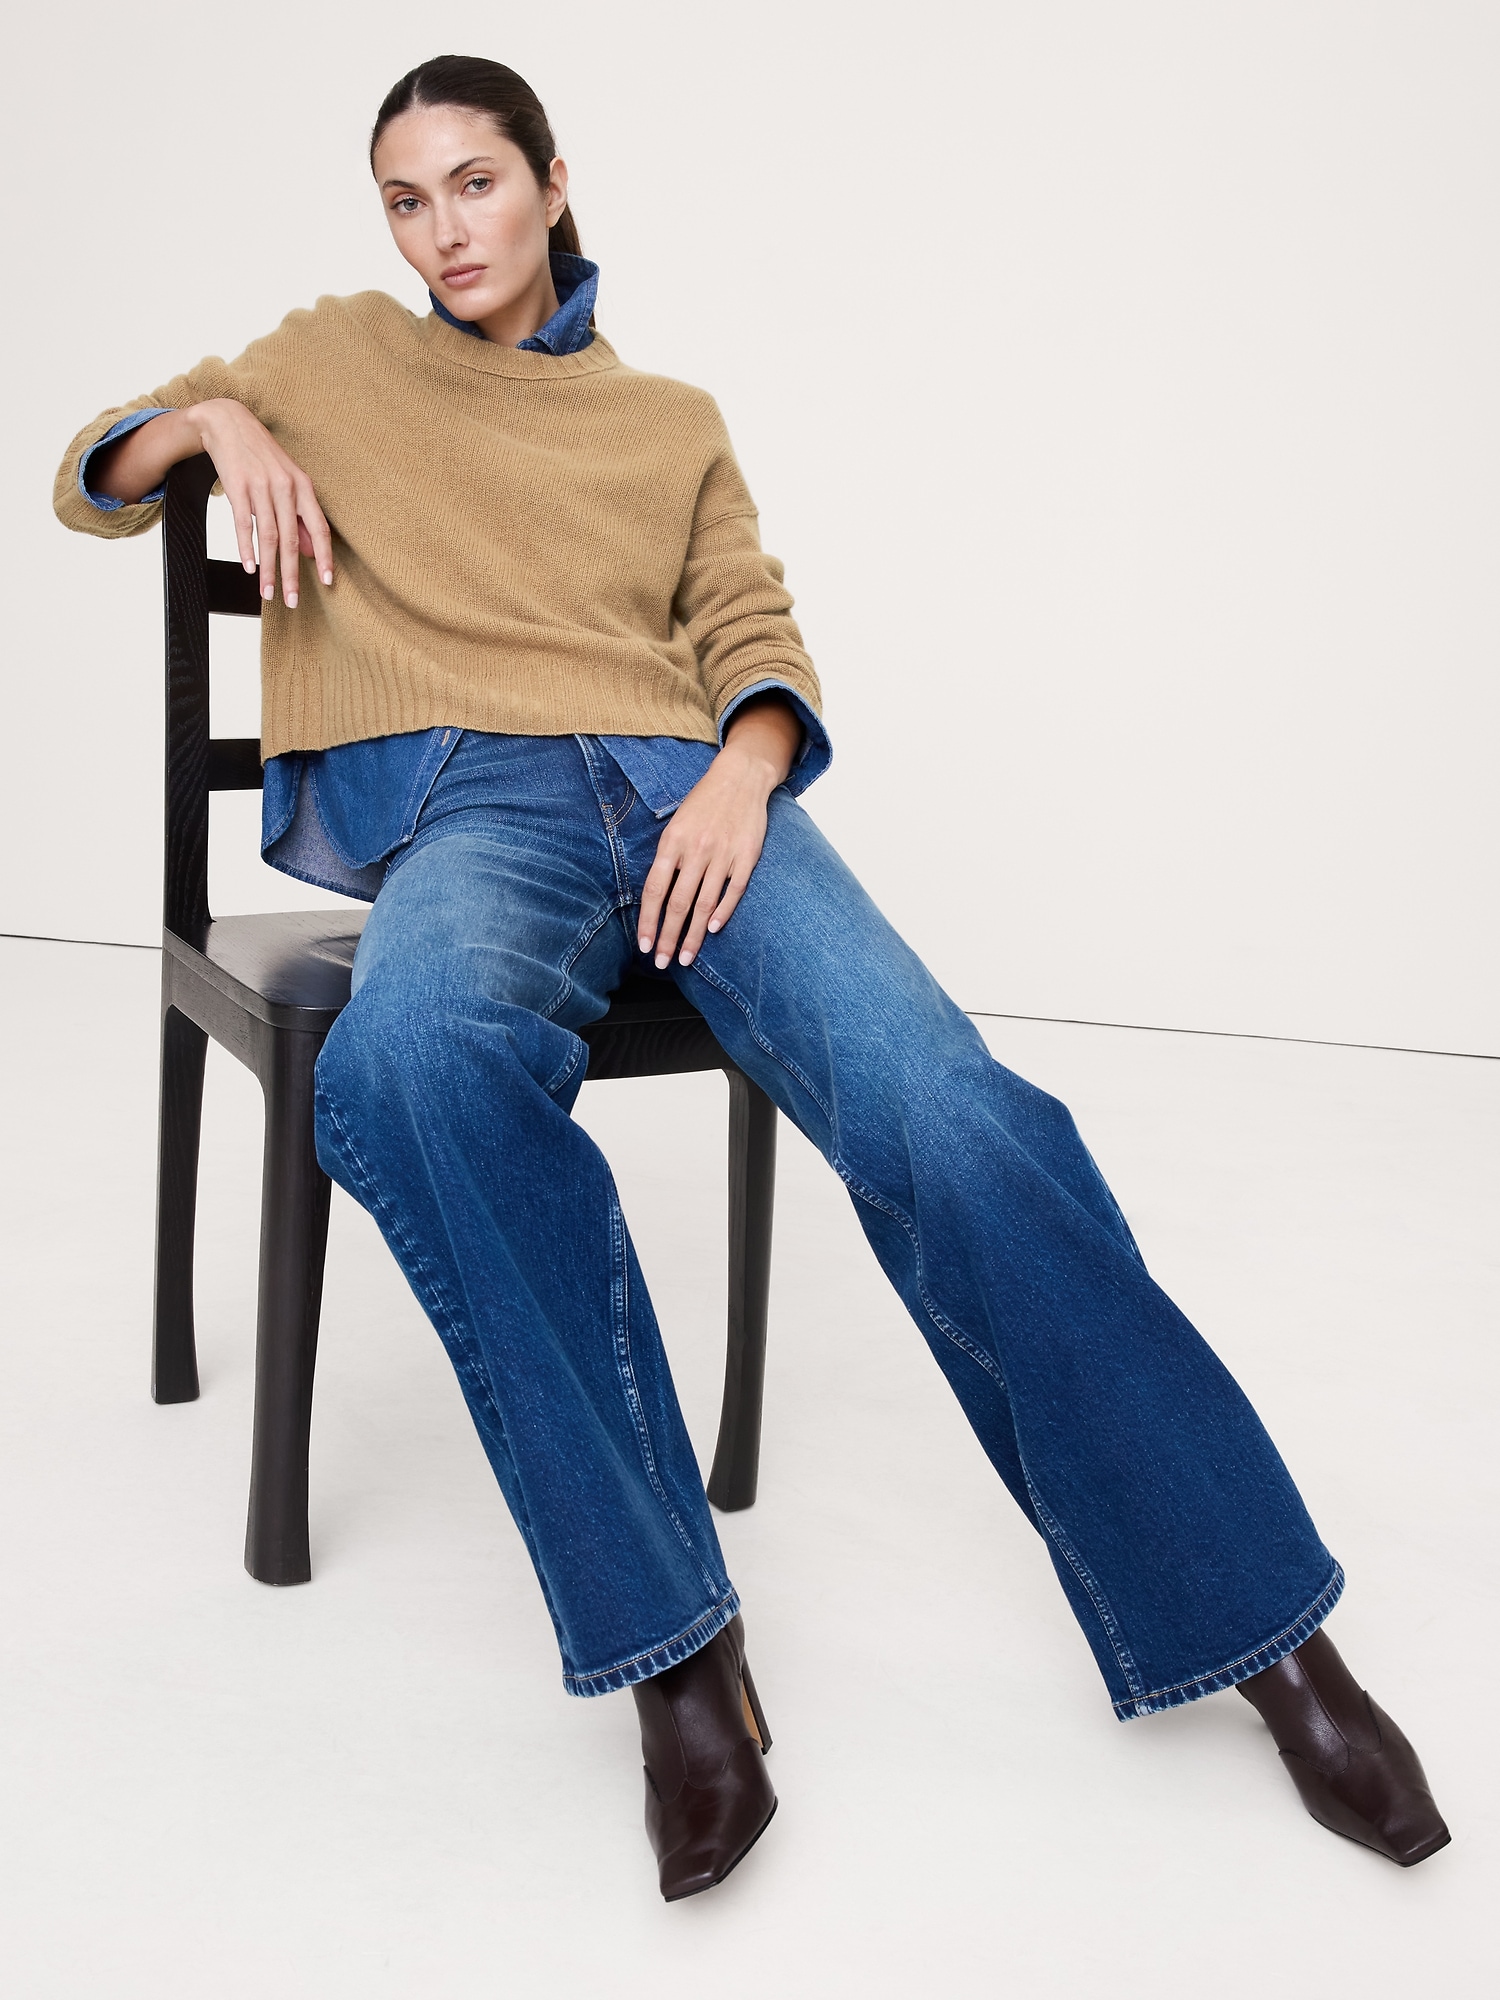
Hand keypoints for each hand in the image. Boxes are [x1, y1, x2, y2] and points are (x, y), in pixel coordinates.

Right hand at [90, 399, 332, 608]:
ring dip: (268, 569)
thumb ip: (299, 516)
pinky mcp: (237, 486)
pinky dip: (247, 547)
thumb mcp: (287, 482)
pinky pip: (243, 523)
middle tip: (292, 601)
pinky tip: (250, 567)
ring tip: (267, 593)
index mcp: (303, 486)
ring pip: (268, 537)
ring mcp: (261, 486)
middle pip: (291, 539)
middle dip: (292, 574)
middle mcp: (285, 487)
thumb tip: (310, 551)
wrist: (228, 423)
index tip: (327, 582)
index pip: (319, 527)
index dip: (324, 556)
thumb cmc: (261, 457)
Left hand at [637, 697, 801, 968]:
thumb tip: (656, 897)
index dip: (648, 921)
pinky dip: (723, 912)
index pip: (655, 890)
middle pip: (678, 904)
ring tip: (685, 957)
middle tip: (662, 962)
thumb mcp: (676, 824)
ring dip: (694, 935)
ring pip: (705, 904)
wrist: (740, 778)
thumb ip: (667, 858)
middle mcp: (696, 851)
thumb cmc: (703, 804)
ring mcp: (722, 855)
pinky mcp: (746, 856)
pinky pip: (733, 891)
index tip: (644, 946)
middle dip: (668, 937)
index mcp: (673, 842)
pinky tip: (714, 930)